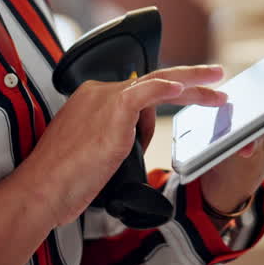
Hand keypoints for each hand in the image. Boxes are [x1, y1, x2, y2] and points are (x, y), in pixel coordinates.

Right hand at [20, 65, 227, 226]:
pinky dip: (167, 89)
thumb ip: (118, 137)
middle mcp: (99, 92)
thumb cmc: (65, 179)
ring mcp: (106, 98)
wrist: (44, 188)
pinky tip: (185, 88)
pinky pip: (147, 91)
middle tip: (216, 75)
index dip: (164, 104)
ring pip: (160, 85)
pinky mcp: (114, 109)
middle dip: (190, 78)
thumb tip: (138, 136)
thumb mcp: (97, 152)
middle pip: (154, 80)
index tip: (189, 98)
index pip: (138, 94)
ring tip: (219, 97)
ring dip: (195, 91)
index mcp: (92, 98)